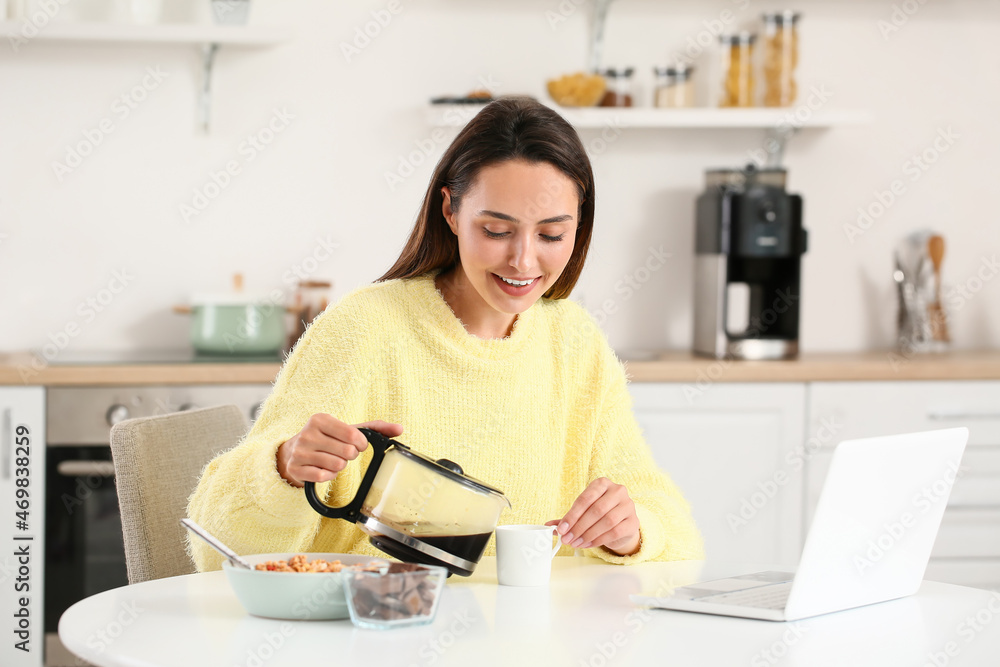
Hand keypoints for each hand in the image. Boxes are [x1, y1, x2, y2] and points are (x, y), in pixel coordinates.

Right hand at [276, 416, 402, 487]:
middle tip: (342, 453)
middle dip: (349, 456)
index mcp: (321, 419)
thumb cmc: (327, 439)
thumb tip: (400, 428)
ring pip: (337, 466)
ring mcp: (300, 452)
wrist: (292, 452)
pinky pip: (324, 477)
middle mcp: (307, 433)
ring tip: (332, 459)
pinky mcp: (296, 469)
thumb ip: (375, 428)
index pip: (354, 435)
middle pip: (347, 453)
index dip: (361, 444)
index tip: (357, 445)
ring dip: (340, 466)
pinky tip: (323, 469)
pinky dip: (329, 476)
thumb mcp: (347, 429)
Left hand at [546, 478, 640, 555]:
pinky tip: (588, 544)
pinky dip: (599, 540)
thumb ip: (567, 518)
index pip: (585, 498)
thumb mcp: (583, 512)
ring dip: (588, 535)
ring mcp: (628, 506)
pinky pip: (615, 532)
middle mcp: (618, 491)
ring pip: (606, 521)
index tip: (561, 528)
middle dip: (579, 527)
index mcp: (602, 483)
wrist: (621, 524)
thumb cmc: (599, 514)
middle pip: (596, 510)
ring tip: (576, 543)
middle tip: (567, 539)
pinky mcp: (633, 521)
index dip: (572, 515)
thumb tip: (549, 526)